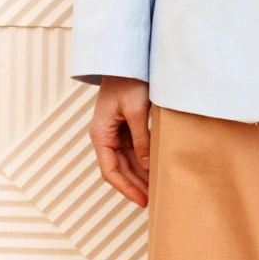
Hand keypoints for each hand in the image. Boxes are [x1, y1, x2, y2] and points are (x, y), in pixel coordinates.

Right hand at [89, 76, 151, 205]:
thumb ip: (142, 139)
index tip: (142, 200)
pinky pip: (133, 150)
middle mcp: (105, 136)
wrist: (127, 59)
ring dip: (140, 176)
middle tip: (155, 199)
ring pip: (127, 162)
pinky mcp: (125, 127)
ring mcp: (114, 132)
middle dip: (135, 185)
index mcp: (101, 134)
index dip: (125, 188)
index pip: (110, 170)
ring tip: (157, 188)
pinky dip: (143, 162)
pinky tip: (155, 169)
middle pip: (119, 169)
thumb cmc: (127, 80)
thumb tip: (148, 166)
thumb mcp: (136, 110)